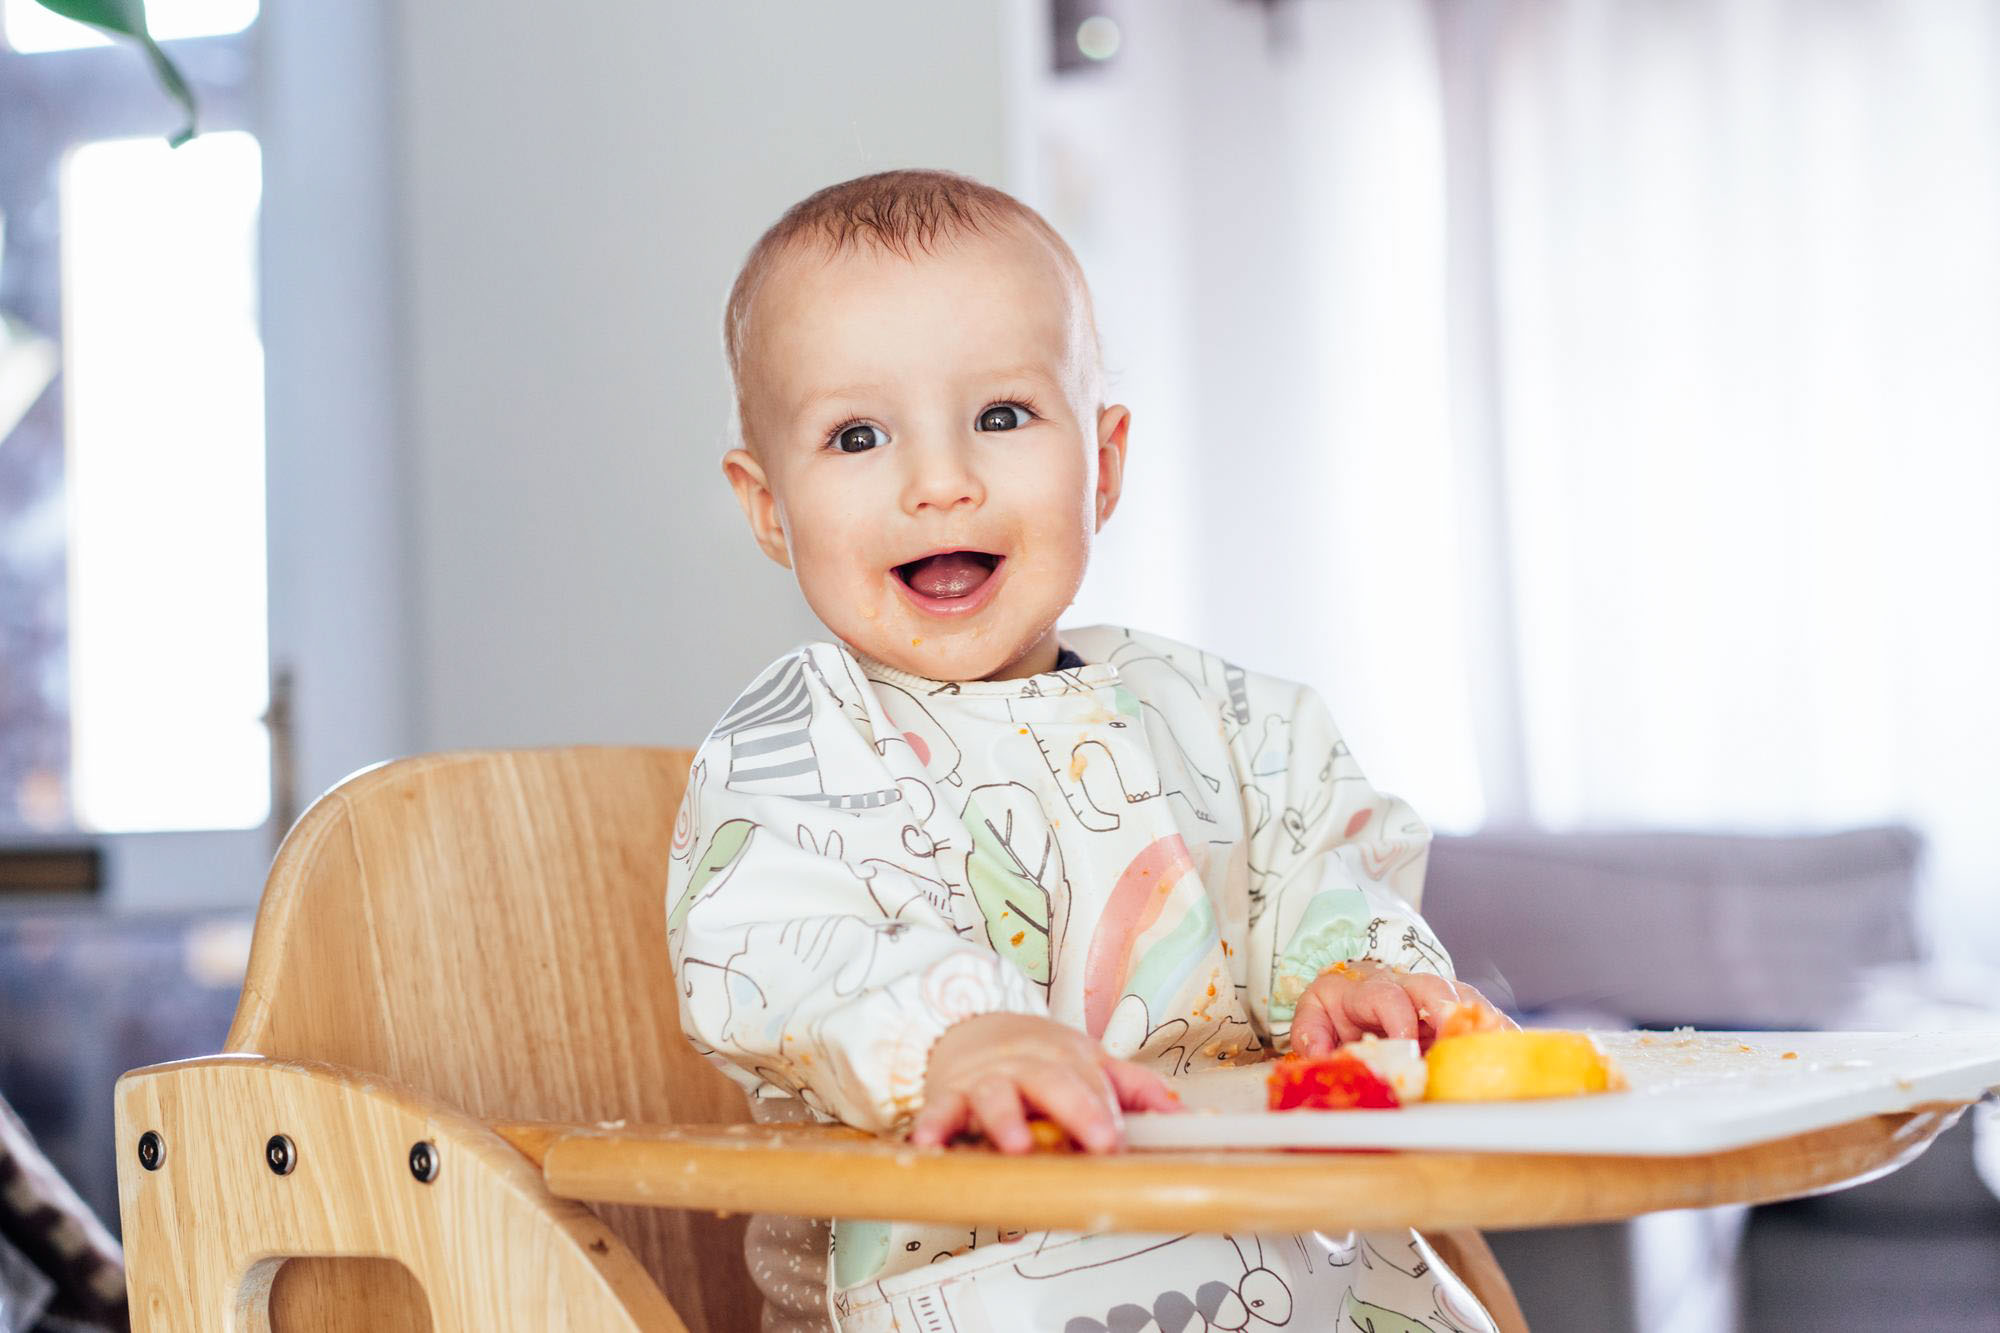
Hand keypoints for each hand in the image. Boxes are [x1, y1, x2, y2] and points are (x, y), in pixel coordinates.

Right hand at [908, 1012, 1179, 1153]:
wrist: (969, 1027)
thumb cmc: (1036, 1057)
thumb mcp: (1087, 1063)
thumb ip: (1132, 1089)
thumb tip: (1183, 1114)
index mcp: (1066, 1058)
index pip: (1091, 1082)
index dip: (1106, 1109)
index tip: (1120, 1139)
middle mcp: (1026, 1065)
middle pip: (1053, 1081)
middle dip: (1077, 1109)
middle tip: (1099, 1140)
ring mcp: (985, 1079)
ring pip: (995, 1094)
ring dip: (1006, 1119)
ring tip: (1019, 1146)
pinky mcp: (947, 1096)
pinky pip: (939, 1110)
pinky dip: (932, 1126)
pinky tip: (929, 1145)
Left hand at [1290, 959, 1513, 1056]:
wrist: (1355, 992)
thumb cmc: (1336, 1008)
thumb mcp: (1313, 1014)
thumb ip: (1310, 1032)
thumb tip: (1319, 1051)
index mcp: (1367, 988)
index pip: (1385, 995)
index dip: (1398, 1018)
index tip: (1406, 1047)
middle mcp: (1407, 985)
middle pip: (1434, 988)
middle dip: (1448, 1012)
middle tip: (1458, 1041)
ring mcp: (1437, 996)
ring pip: (1465, 998)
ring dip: (1481, 1023)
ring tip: (1495, 1047)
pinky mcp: (1458, 1009)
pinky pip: (1484, 1015)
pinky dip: (1499, 1031)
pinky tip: (1511, 1049)